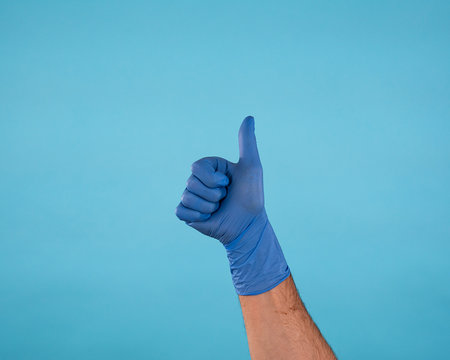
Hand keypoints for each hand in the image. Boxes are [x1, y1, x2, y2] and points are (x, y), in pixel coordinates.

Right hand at [175, 116, 289, 294]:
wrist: (248, 225)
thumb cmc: (251, 196)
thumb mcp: (251, 167)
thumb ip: (247, 142)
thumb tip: (249, 117)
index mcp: (210, 168)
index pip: (197, 167)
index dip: (212, 178)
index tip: (227, 183)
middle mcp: (199, 181)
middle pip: (191, 182)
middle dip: (213, 194)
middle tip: (224, 199)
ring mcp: (192, 197)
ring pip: (187, 197)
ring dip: (207, 206)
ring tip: (218, 209)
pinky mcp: (187, 214)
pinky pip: (180, 210)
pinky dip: (196, 216)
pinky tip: (208, 218)